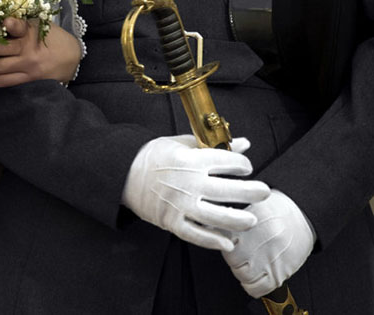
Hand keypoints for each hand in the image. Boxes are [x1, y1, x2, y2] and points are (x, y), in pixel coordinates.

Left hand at [0, 17, 80, 86]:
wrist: (73, 58)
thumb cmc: (52, 37)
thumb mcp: (41, 24)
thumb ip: (21, 23)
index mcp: (32, 33)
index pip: (21, 27)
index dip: (12, 25)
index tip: (3, 22)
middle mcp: (29, 52)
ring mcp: (28, 69)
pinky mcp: (28, 80)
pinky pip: (4, 82)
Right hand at [123, 135, 269, 250]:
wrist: (122, 173)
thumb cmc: (153, 156)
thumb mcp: (182, 143)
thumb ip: (213, 145)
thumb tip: (245, 143)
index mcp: (190, 160)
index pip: (227, 162)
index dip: (243, 164)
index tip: (247, 167)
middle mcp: (188, 183)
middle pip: (229, 190)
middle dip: (252, 192)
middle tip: (264, 192)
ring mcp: (180, 204)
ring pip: (217, 217)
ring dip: (239, 220)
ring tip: (251, 220)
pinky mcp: (171, 221)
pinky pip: (197, 235)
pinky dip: (214, 241)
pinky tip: (228, 242)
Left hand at [222, 189, 315, 297]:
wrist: (302, 215)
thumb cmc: (274, 209)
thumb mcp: (251, 204)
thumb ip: (230, 213)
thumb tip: (208, 224)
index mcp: (250, 222)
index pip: (221, 238)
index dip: (221, 238)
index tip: (226, 237)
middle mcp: (260, 241)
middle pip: (231, 258)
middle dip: (232, 255)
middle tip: (238, 250)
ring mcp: (270, 259)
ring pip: (242, 274)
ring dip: (241, 270)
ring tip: (247, 260)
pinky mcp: (280, 273)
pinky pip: (256, 288)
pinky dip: (251, 285)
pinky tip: (254, 274)